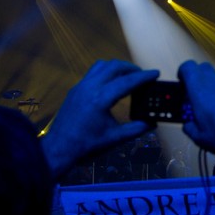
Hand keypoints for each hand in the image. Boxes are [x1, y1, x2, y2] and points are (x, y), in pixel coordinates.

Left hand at [42, 60, 158, 178]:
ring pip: (101, 65)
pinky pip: (92, 73)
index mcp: (101, 99)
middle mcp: (90, 88)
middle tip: (143, 75)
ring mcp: (80, 87)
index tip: (156, 73)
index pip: (127, 81)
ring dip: (117, 67)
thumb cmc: (85, 145)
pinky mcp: (75, 90)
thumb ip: (135, 129)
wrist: (59, 148)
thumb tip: (151, 124)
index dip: (144, 77)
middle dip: (131, 68)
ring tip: (128, 76)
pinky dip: (105, 72)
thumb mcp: (114, 138)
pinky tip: (111, 83)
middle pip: (114, 66)